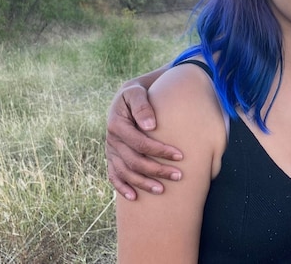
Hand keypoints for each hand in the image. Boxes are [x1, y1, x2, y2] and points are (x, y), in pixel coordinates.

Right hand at [106, 76, 182, 200]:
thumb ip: (142, 105)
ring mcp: (111, 150)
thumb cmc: (137, 93)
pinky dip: (122, 187)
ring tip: (162, 190)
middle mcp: (111, 140)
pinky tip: (134, 197)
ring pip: (125, 172)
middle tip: (178, 175)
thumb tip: (150, 126)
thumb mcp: (137, 92)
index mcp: (117, 124)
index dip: (159, 151)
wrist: (127, 97)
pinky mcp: (112, 157)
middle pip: (134, 161)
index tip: (180, 156)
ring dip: (143, 183)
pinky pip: (113, 175)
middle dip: (156, 170)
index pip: (139, 143)